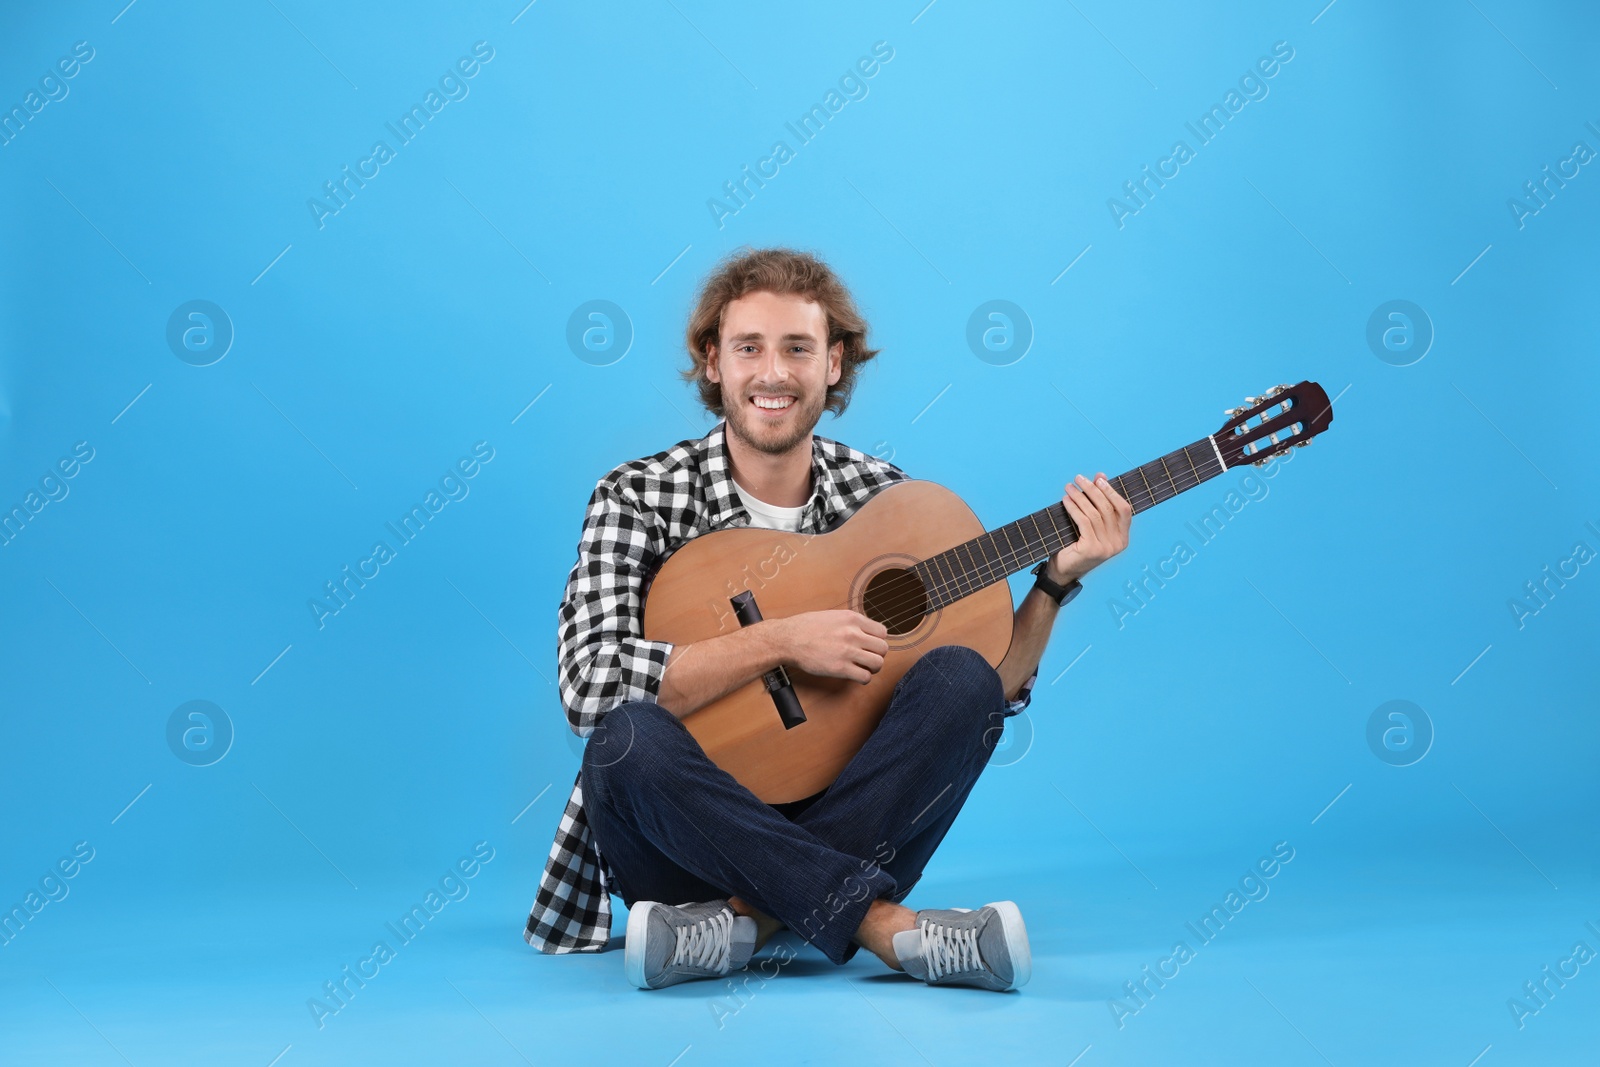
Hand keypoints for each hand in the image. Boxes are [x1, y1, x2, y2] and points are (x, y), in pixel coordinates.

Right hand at [772, 610, 889, 683]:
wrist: (788, 639)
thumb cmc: (806, 627)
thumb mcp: (833, 616)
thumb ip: (851, 623)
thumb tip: (865, 631)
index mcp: (852, 619)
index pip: (882, 632)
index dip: (878, 640)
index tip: (871, 645)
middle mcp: (853, 634)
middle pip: (883, 648)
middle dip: (877, 655)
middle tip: (868, 657)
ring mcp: (848, 651)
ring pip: (878, 663)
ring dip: (872, 668)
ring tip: (863, 667)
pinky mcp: (841, 668)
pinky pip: (865, 677)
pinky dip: (863, 678)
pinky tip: (855, 675)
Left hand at [1048, 472, 1130, 583]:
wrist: (1063, 572)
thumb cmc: (1076, 546)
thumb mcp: (1091, 525)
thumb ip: (1098, 504)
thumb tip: (1100, 477)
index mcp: (1123, 538)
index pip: (1124, 510)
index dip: (1112, 492)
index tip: (1099, 479)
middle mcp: (1118, 544)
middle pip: (1108, 509)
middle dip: (1093, 490)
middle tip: (1079, 479)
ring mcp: (1106, 548)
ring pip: (1095, 514)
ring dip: (1080, 497)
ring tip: (1069, 487)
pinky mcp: (1091, 549)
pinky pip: (1083, 522)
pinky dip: (1074, 508)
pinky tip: (1066, 500)